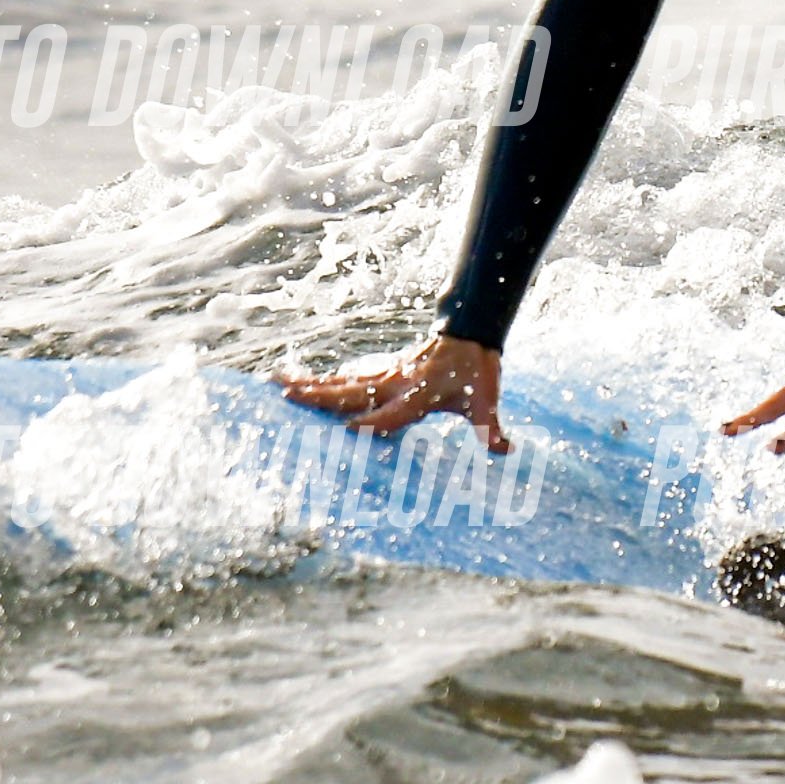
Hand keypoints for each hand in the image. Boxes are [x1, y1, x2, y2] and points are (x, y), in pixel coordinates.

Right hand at [280, 332, 508, 453]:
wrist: (469, 333)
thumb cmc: (475, 372)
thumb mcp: (486, 399)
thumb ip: (491, 427)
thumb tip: (507, 449)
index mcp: (419, 394)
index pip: (392, 413)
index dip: (373, 423)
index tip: (347, 430)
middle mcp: (395, 384)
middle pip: (352, 392)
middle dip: (320, 396)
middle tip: (286, 395)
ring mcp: (385, 376)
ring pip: (342, 383)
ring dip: (310, 384)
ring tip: (278, 382)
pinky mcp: (381, 372)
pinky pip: (346, 379)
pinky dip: (321, 381)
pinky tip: (299, 382)